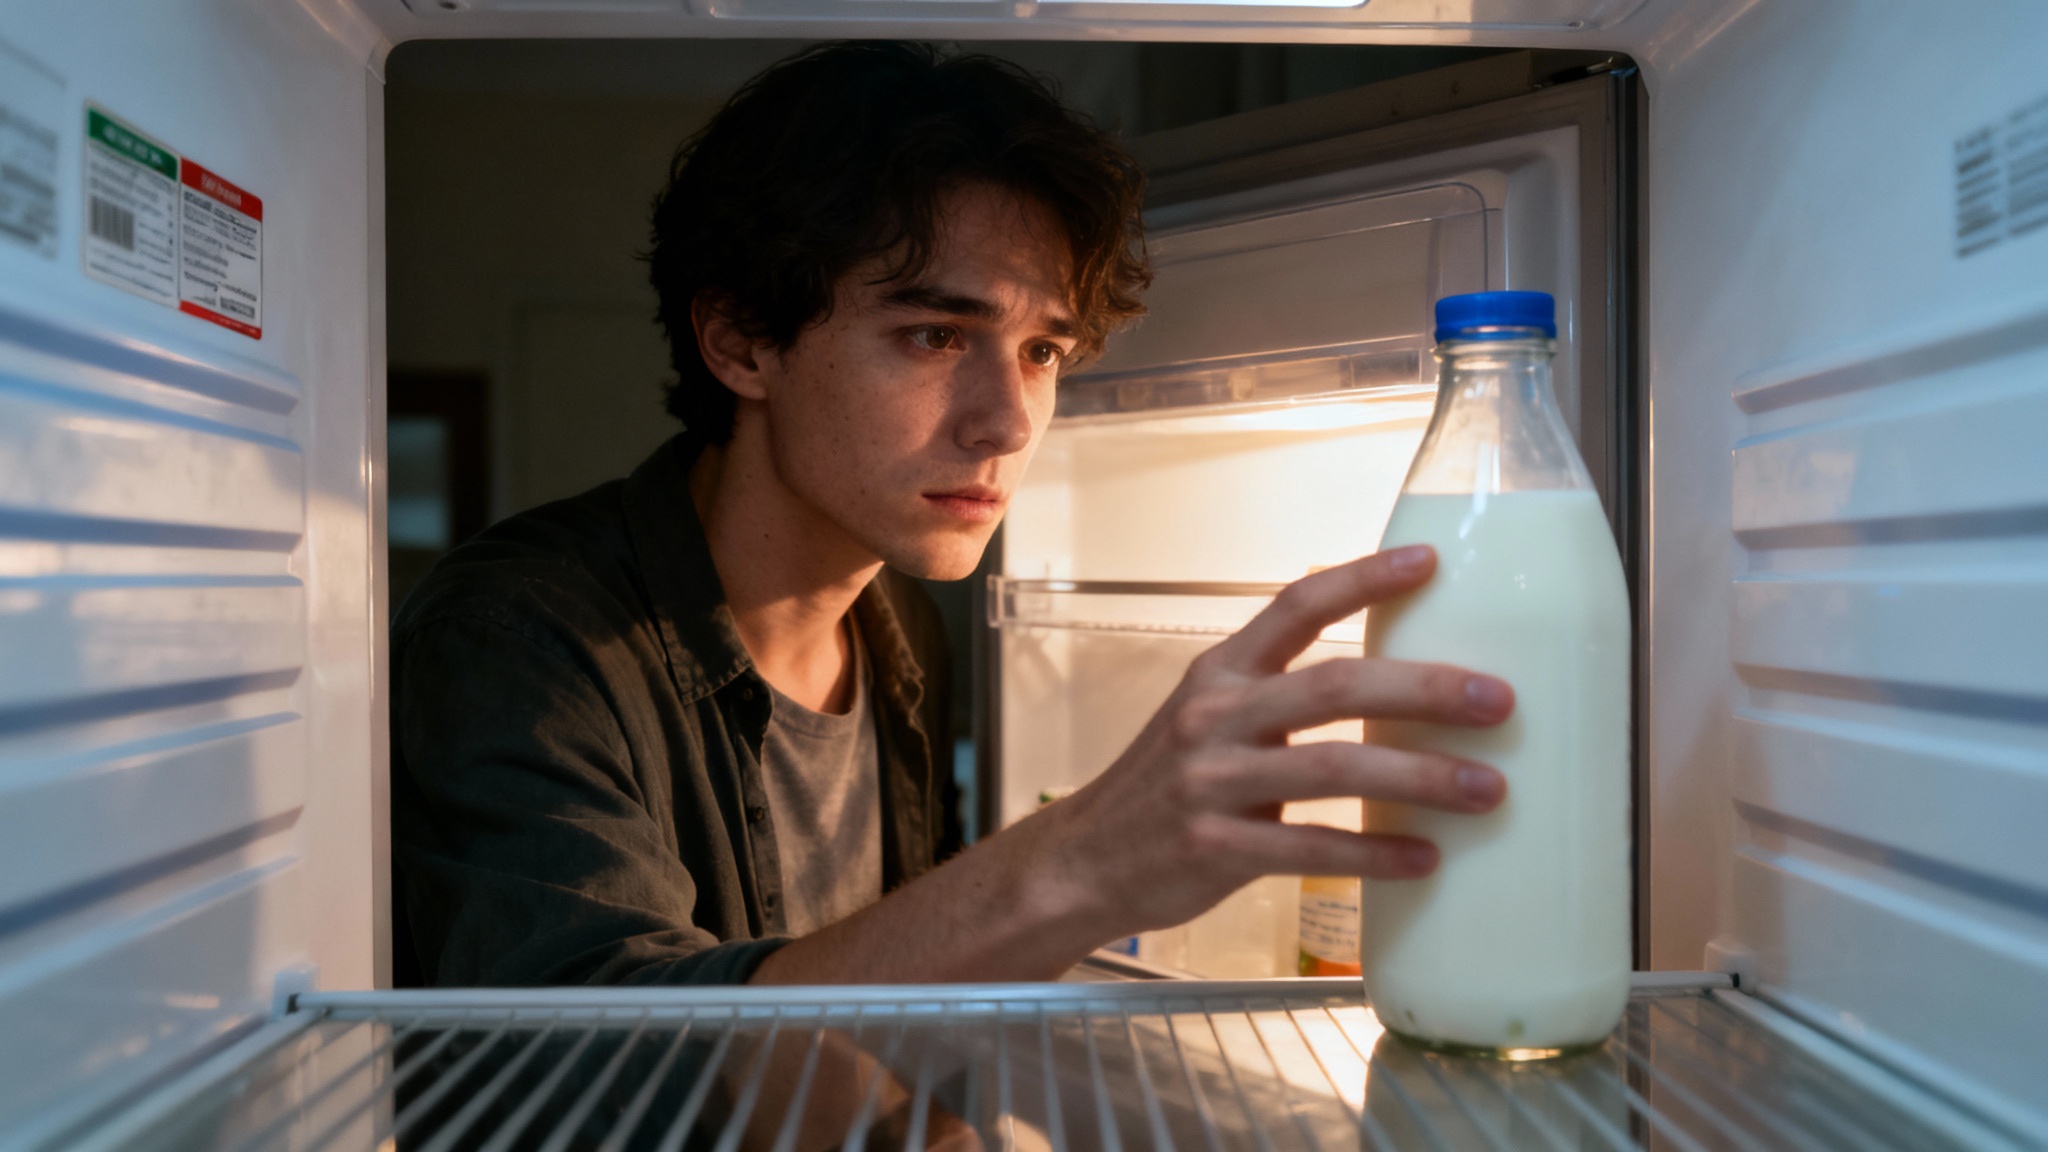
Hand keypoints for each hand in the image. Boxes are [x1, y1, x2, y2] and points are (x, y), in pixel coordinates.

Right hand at [1022, 544, 1513, 937]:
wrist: (1085, 861)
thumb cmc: (1166, 788)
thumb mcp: (1207, 720)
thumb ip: (1278, 699)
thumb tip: (1395, 690)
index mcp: (1220, 671)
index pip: (1296, 606)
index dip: (1363, 579)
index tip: (1430, 561)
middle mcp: (1216, 715)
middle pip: (1335, 687)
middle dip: (1425, 690)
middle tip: (1499, 700)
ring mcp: (1212, 781)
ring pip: (1335, 768)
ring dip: (1421, 777)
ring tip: (1488, 790)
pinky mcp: (1216, 846)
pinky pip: (1310, 848)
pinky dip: (1374, 852)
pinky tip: (1425, 859)